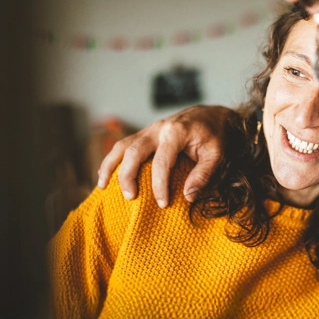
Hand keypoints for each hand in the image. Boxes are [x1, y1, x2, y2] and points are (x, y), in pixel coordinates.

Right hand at [95, 105, 233, 207]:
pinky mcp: (144, 134)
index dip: (159, 184)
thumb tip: (187, 197)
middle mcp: (158, 129)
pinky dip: (112, 160)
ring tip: (103, 186)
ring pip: (122, 146)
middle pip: (134, 151)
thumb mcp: (216, 154)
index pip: (161, 162)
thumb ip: (203, 175)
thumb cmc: (214, 135)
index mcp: (175, 132)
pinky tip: (105, 176)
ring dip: (110, 165)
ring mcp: (148, 130)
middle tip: (130, 197)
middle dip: (128, 176)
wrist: (210, 114)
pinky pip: (123, 146)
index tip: (162, 203)